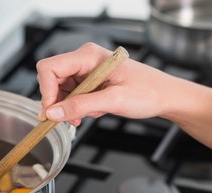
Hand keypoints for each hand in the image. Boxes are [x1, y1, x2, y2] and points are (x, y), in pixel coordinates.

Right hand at [36, 42, 175, 125]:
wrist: (165, 96)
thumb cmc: (149, 92)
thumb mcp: (113, 101)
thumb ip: (81, 106)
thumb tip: (53, 112)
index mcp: (89, 56)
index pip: (50, 68)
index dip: (46, 91)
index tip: (52, 112)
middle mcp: (85, 60)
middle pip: (52, 80)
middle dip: (58, 102)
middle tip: (70, 118)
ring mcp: (87, 71)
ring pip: (61, 90)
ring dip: (69, 108)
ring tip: (87, 116)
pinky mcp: (91, 82)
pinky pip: (73, 96)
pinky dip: (78, 108)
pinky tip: (92, 112)